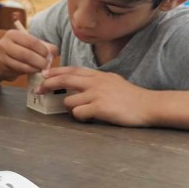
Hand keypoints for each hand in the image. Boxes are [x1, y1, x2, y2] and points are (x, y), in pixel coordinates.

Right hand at [0, 30, 55, 79]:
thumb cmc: (17, 51)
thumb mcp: (28, 45)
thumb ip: (42, 46)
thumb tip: (54, 51)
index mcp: (13, 34)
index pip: (31, 41)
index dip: (42, 49)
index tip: (48, 55)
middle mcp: (5, 43)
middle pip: (26, 53)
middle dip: (39, 60)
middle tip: (46, 65)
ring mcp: (1, 56)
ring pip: (22, 64)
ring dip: (35, 67)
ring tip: (41, 68)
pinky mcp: (1, 67)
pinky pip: (18, 70)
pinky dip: (29, 71)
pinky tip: (34, 71)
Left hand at [39, 67, 156, 126]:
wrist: (149, 105)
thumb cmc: (133, 97)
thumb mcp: (114, 81)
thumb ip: (98, 81)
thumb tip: (83, 84)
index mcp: (99, 75)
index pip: (72, 69)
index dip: (56, 71)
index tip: (44, 74)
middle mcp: (95, 82)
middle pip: (65, 79)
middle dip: (48, 84)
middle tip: (39, 89)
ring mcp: (97, 94)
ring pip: (69, 100)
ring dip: (69, 108)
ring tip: (80, 111)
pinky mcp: (99, 108)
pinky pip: (78, 113)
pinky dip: (79, 117)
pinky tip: (88, 118)